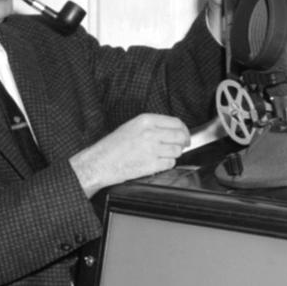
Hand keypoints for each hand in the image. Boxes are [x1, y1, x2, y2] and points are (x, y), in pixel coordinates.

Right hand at [69, 113, 190, 196]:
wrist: (100, 162)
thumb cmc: (113, 146)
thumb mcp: (132, 127)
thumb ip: (152, 126)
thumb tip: (172, 130)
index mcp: (145, 121)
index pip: (176, 122)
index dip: (184, 130)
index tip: (185, 134)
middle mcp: (150, 133)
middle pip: (180, 136)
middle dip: (183, 142)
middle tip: (182, 145)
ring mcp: (152, 149)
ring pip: (177, 151)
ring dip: (174, 154)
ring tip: (163, 155)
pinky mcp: (152, 164)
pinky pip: (170, 163)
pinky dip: (167, 164)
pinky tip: (157, 162)